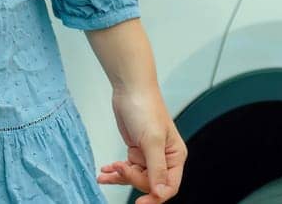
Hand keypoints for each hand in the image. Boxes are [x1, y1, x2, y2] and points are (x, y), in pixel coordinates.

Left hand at [97, 84, 185, 202]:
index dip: (156, 197)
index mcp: (175, 156)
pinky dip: (115, 172)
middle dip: (133, 179)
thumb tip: (160, 193)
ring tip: (109, 171)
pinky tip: (105, 172)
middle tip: (121, 169)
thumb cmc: (146, 108)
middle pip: (150, 184)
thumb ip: (156, 169)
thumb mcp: (152, 141)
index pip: (169, 187)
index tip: (140, 202)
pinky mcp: (136, 152)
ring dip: (121, 177)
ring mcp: (149, 156)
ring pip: (136, 179)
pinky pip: (126, 170)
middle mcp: (164, 158)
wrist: (130, 89)